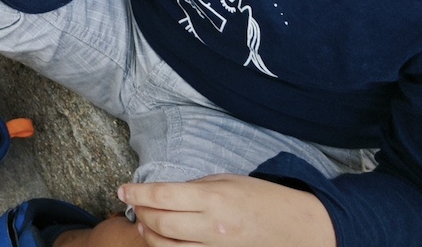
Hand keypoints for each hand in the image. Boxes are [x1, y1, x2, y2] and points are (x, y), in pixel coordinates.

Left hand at [118, 175, 334, 246]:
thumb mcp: (226, 181)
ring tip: (144, 224)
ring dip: (150, 236)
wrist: (299, 227)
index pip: (162, 195)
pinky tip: (164, 241)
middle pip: (160, 224)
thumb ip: (193, 188)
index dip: (136, 193)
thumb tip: (163, 192)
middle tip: (133, 205)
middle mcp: (213, 226)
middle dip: (141, 214)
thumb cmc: (262, 198)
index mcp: (213, 198)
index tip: (122, 190)